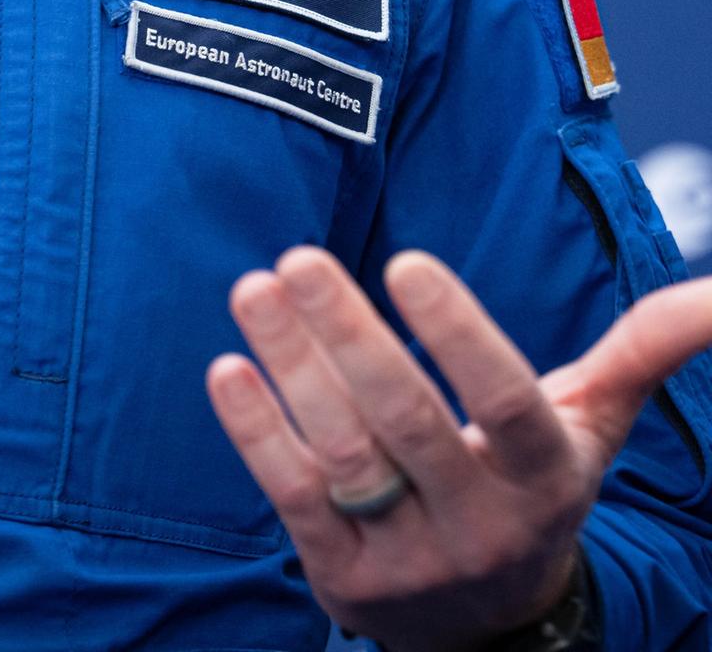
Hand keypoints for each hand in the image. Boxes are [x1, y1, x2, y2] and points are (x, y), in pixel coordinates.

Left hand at [206, 244, 711, 650]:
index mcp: (544, 477)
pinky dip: (257, 431)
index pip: (506, 404)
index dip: (458, 336)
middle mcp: (481, 523)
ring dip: (293, 366)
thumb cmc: (529, 485)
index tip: (405, 262)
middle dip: (349, 335)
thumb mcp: (587, 427)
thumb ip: (643, 353)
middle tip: (298, 258)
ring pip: (347, 454)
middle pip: (409, 421)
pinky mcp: (343, 576)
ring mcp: (410, 557)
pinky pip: (296, 497)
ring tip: (254, 288)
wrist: (485, 627)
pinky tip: (229, 367)